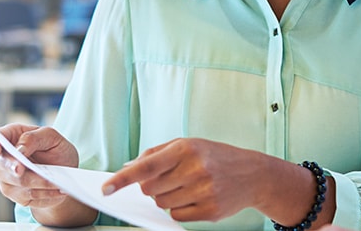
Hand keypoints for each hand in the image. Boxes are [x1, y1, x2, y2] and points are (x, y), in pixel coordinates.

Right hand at [0, 123, 77, 209]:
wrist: (65, 171)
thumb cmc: (55, 148)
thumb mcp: (51, 136)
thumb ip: (33, 138)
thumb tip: (19, 149)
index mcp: (10, 136)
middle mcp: (3, 158)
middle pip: (2, 163)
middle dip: (13, 167)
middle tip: (20, 170)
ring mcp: (6, 178)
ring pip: (18, 182)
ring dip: (39, 182)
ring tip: (57, 182)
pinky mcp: (15, 194)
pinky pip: (28, 196)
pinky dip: (44, 193)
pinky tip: (57, 190)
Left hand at [101, 138, 269, 221]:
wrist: (253, 174)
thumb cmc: (216, 156)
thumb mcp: (188, 144)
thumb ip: (156, 153)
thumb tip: (128, 166)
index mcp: (186, 148)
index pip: (146, 165)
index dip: (124, 178)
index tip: (107, 188)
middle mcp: (195, 169)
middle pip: (150, 189)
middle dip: (152, 186)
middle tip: (170, 178)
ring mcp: (204, 191)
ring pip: (162, 204)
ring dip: (166, 198)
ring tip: (186, 186)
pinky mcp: (210, 210)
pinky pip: (176, 216)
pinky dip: (179, 209)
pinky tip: (194, 197)